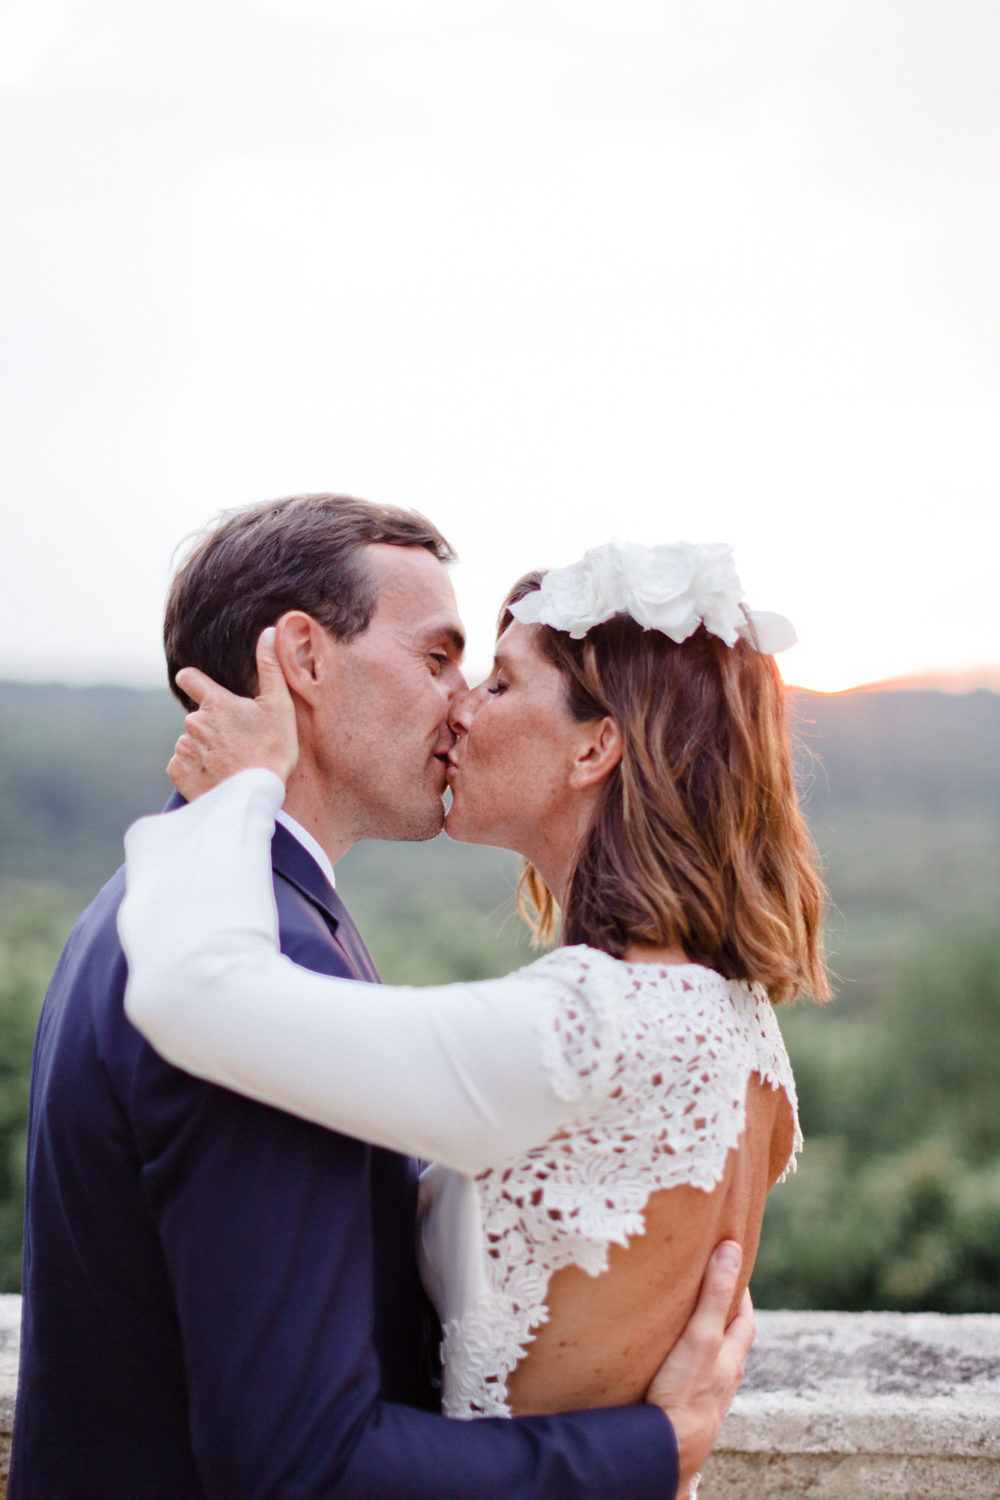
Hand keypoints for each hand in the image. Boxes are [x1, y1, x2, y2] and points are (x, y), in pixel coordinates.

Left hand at [168, 628, 298, 799]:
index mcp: (215, 703)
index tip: (199, 686)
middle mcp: (193, 723)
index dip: (193, 680)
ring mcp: (184, 748)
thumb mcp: (279, 706)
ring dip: (205, 747)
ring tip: (230, 762)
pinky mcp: (179, 772)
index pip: (189, 678)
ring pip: (191, 741)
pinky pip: (184, 764)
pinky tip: (218, 776)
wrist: (254, 797)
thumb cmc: (272, 751)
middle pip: (198, 716)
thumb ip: (270, 667)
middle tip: (237, 742)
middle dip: (212, 725)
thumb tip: (268, 631)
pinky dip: (197, 768)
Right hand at [646, 1241, 753, 1493]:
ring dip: (705, 1342)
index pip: (744, 1317)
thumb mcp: (702, 1335)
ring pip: (713, 1362)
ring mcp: (708, 1396)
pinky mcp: (687, 1410)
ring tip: (687, 1324)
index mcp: (731, 1356)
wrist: (669, 1450)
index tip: (728, 1268)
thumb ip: (715, 1295)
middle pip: (731, 1340)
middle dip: (723, 1315)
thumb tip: (731, 1249)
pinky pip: (694, 1380)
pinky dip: (689, 1365)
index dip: (739, 1291)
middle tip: (708, 1290)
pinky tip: (673, 1365)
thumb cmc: (686, 1391)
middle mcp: (725, 1377)